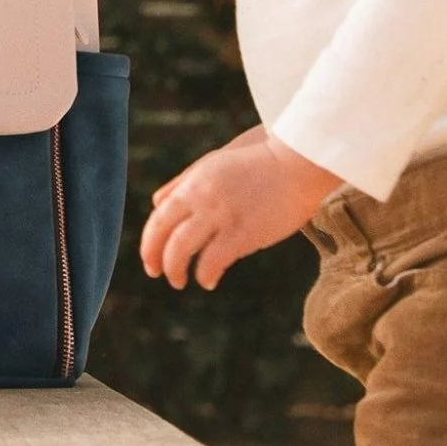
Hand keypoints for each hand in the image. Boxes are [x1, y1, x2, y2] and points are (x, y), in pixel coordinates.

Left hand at [139, 127, 342, 290]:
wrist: (297, 164)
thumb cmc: (257, 165)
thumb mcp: (213, 164)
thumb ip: (184, 183)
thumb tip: (157, 203)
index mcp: (193, 182)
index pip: (158, 216)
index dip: (149, 241)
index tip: (149, 257)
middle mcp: (201, 198)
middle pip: (163, 232)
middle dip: (154, 257)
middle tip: (156, 273)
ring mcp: (221, 215)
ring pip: (181, 248)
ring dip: (175, 270)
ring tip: (179, 281)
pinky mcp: (243, 232)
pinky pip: (213, 260)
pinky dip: (205, 274)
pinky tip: (208, 281)